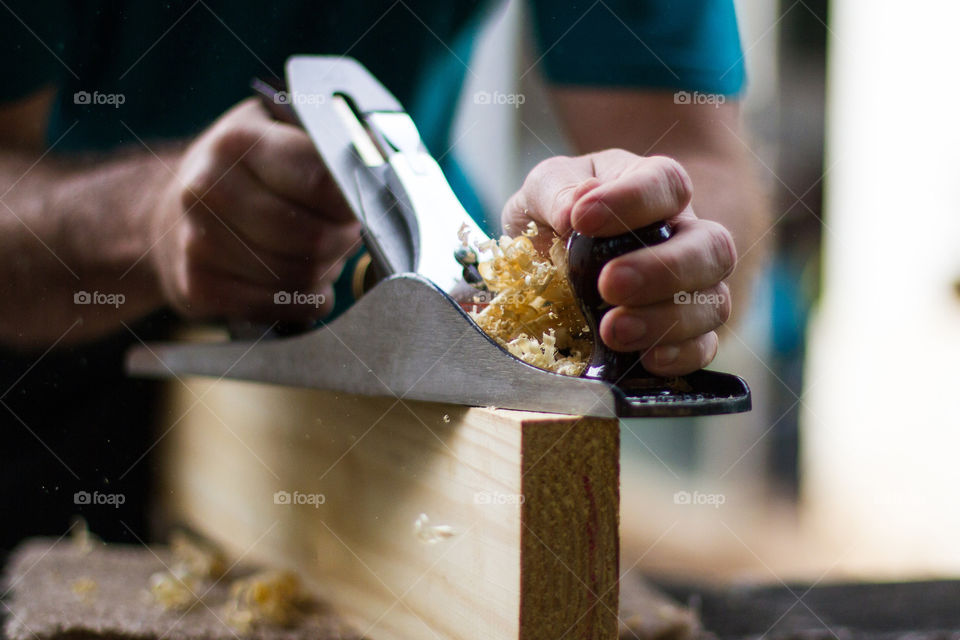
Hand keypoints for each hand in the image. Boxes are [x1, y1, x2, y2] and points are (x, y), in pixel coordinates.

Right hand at [149, 98, 360, 320]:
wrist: (166, 215)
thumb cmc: (244, 174)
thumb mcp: (279, 134)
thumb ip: (329, 143)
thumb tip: (380, 159)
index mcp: (240, 141)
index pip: (322, 181)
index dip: (354, 202)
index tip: (361, 206)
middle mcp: (210, 188)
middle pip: (314, 237)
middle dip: (343, 241)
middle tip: (345, 234)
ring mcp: (198, 241)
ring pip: (300, 277)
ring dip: (325, 272)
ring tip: (320, 254)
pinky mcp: (197, 287)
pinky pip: (280, 307)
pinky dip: (304, 300)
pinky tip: (300, 281)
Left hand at [501, 149, 735, 375]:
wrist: (552, 253)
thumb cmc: (558, 210)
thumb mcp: (546, 186)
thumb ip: (556, 190)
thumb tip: (571, 211)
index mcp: (654, 187)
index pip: (667, 184)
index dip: (632, 200)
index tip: (581, 219)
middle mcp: (686, 236)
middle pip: (712, 248)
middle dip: (663, 270)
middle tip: (609, 284)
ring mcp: (691, 288)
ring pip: (713, 303)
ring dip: (667, 320)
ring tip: (612, 330)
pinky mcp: (683, 334)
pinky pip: (704, 348)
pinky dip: (681, 356)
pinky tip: (646, 359)